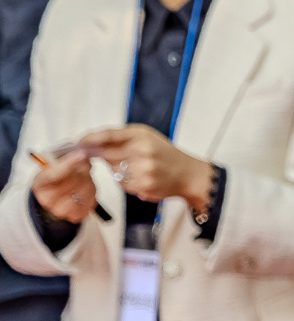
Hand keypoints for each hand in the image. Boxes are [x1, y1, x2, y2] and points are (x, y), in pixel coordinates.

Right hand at [29, 150, 98, 225]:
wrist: (58, 197)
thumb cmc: (58, 177)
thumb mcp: (55, 163)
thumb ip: (64, 154)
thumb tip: (77, 148)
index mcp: (39, 183)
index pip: (52, 174)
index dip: (68, 163)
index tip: (81, 154)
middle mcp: (47, 199)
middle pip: (72, 181)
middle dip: (82, 169)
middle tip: (84, 164)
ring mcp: (60, 210)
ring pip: (84, 190)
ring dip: (88, 180)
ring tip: (83, 177)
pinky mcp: (75, 215)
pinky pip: (91, 200)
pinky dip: (91, 191)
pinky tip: (85, 188)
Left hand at [77, 126, 213, 218]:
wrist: (188, 174)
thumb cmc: (165, 154)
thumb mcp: (148, 138)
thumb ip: (122, 139)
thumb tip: (92, 143)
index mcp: (142, 135)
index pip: (109, 135)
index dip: (91, 138)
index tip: (79, 141)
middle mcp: (142, 151)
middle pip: (106, 154)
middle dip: (102, 155)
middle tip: (110, 155)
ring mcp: (142, 169)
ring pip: (113, 170)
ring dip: (118, 170)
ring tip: (136, 168)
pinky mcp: (142, 185)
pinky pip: (122, 183)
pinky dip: (127, 181)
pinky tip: (141, 177)